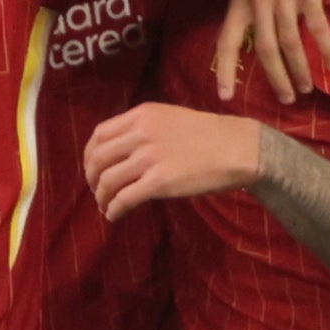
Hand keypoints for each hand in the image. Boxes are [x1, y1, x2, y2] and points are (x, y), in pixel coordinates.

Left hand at [84, 103, 262, 221]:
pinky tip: (115, 215)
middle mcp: (142, 133)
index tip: (92, 168)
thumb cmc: (210, 135)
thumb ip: (145, 129)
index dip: (89, 155)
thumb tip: (121, 153)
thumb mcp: (171, 118)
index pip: (100, 135)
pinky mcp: (160, 181)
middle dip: (92, 178)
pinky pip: (125, 198)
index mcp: (143, 115)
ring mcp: (150, 157)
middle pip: (98, 158)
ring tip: (106, 206)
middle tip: (97, 191)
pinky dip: (114, 209)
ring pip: (108, 180)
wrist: (239, 147)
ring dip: (102, 197)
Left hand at [212, 0, 329, 104]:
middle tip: (286, 98)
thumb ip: (253, 7)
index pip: (227, 40)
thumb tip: (257, 43)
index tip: (225, 96)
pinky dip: (325, 48)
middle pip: (265, 49)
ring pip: (290, 42)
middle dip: (276, 78)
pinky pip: (316, 26)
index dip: (225, 69)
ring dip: (300, 69)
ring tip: (306, 88)